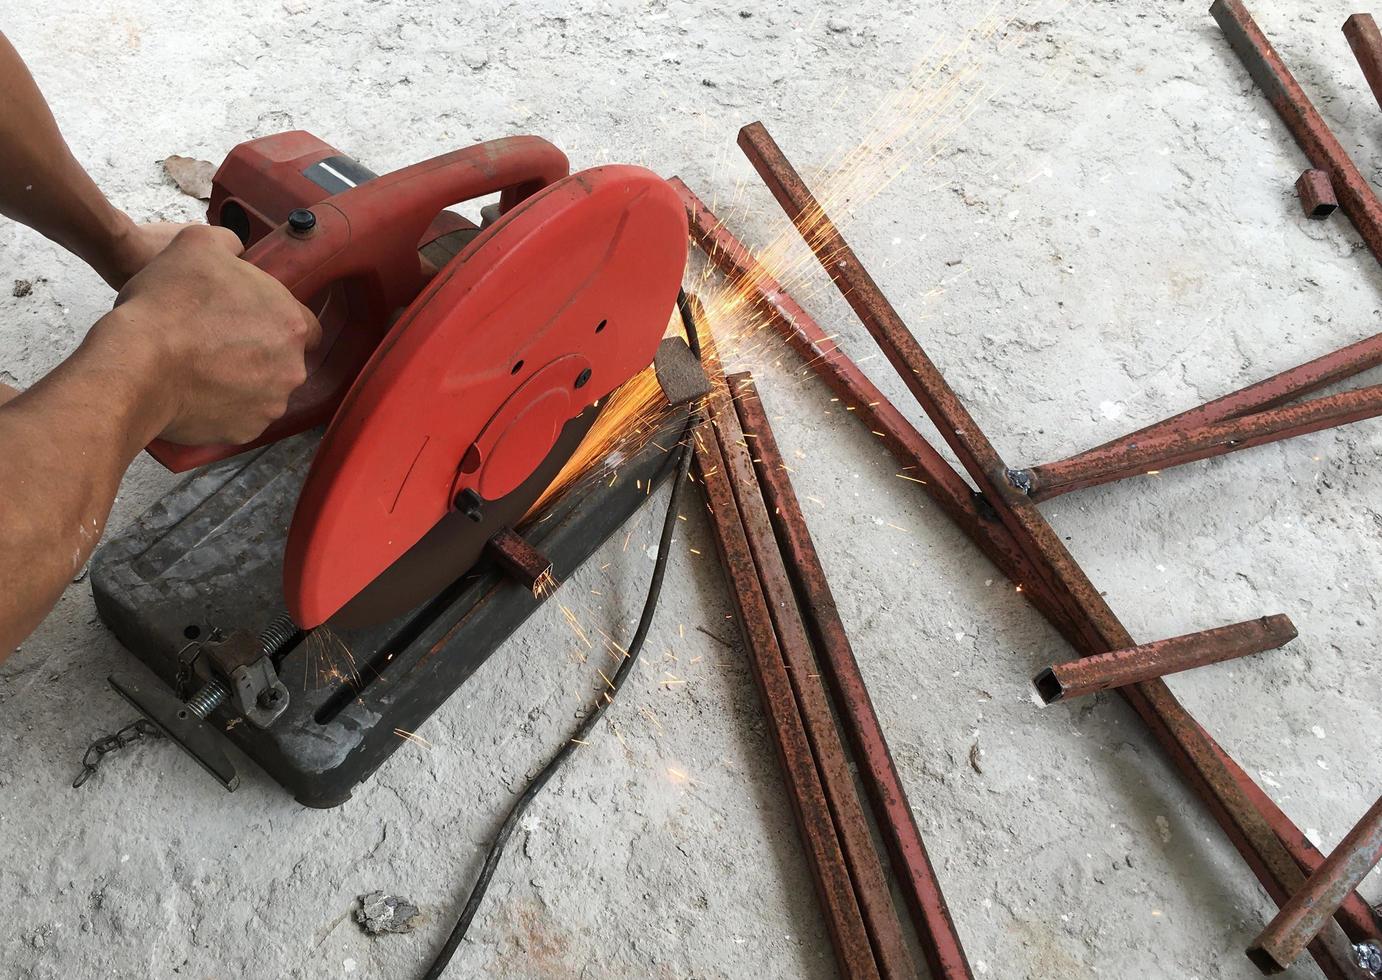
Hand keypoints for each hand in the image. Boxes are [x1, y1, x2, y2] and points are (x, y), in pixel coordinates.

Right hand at [87, 225, 319, 445]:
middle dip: (258, 352)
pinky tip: (196, 392)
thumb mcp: (197, 245)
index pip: (302, 323)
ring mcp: (270, 404)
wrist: (136, 365)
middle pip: (284, 358)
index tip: (247, 319)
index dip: (273, 318)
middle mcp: (292, 368)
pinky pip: (241, 418)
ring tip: (202, 368)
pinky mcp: (245, 431)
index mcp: (292, 323)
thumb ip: (228, 243)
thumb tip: (234, 248)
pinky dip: (224, 408)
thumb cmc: (167, 306)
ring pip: (264, 390)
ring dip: (242, 381)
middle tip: (218, 342)